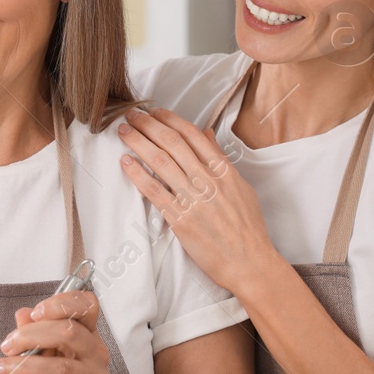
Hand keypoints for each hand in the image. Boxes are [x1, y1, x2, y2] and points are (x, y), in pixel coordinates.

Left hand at [0, 291, 114, 373]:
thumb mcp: (47, 355)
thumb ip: (35, 333)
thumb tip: (22, 315)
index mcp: (89, 334)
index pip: (86, 306)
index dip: (62, 303)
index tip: (34, 313)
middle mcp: (97, 355)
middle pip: (69, 332)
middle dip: (30, 335)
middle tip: (7, 345)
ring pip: (60, 368)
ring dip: (23, 367)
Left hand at [117, 108, 281, 295]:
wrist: (249, 261)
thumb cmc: (248, 228)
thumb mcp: (241, 187)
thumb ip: (222, 159)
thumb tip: (207, 134)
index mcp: (224, 170)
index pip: (192, 135)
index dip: (169, 119)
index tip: (154, 112)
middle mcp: (208, 180)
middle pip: (172, 143)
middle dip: (148, 125)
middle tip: (131, 115)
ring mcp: (193, 199)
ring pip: (160, 162)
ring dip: (138, 142)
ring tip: (124, 131)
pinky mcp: (180, 219)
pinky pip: (154, 191)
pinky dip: (137, 174)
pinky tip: (125, 162)